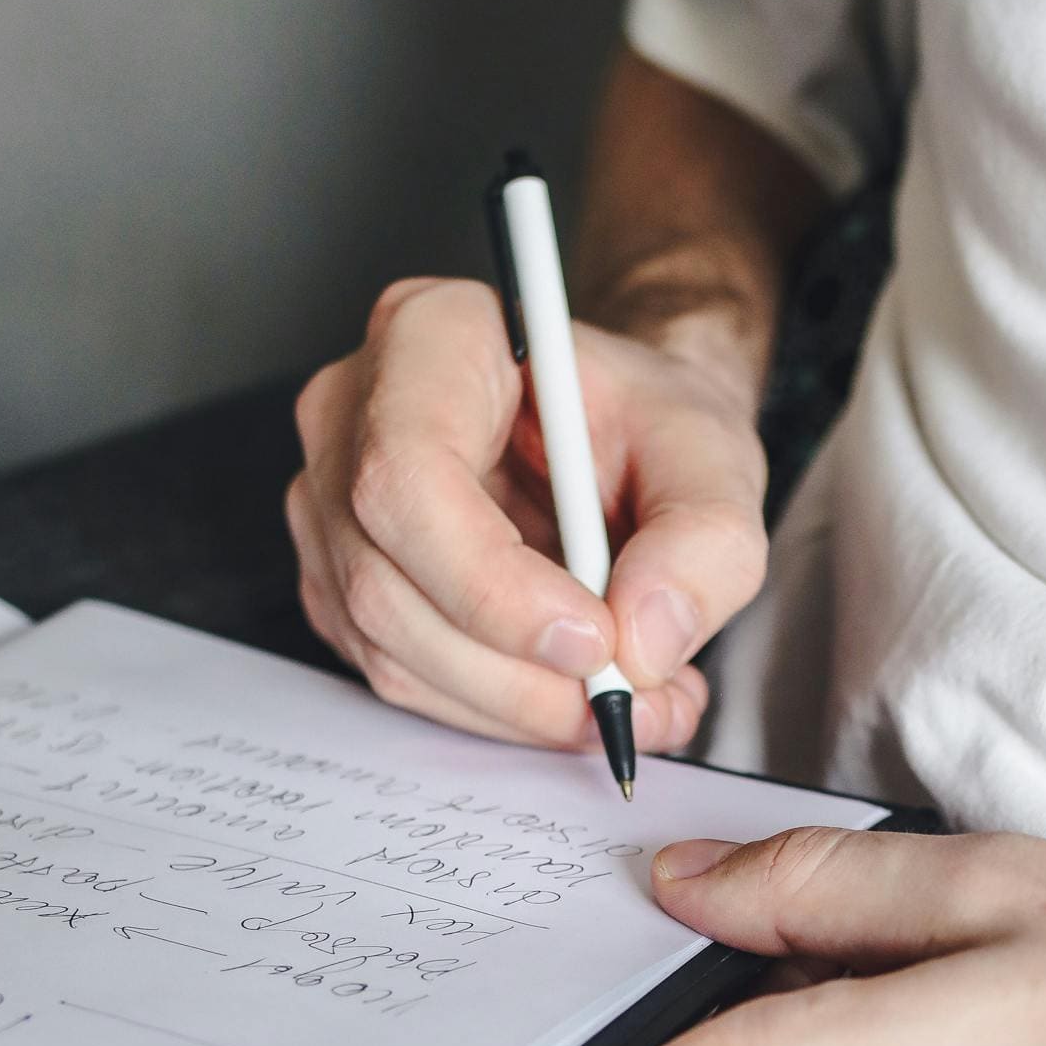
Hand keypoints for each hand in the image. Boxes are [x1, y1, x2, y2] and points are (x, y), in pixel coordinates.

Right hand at [288, 276, 767, 755]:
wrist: (619, 441)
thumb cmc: (647, 423)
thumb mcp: (714, 457)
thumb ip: (704, 541)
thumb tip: (643, 640)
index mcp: (429, 337)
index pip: (409, 475)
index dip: (492, 582)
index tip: (594, 639)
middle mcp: (352, 414)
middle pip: (385, 579)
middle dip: (514, 670)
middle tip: (626, 697)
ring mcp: (331, 501)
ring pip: (388, 644)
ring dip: (510, 703)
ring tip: (623, 702)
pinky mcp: (340, 579)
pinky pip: (397, 672)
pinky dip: (490, 707)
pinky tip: (567, 694)